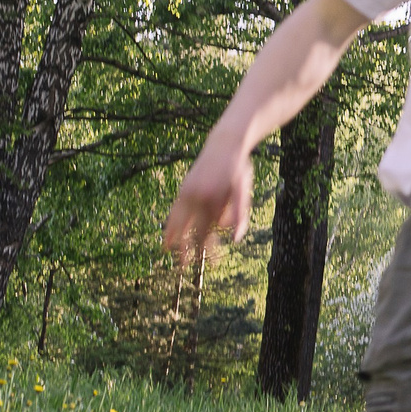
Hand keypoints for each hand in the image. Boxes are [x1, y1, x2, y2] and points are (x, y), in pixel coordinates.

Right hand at [163, 138, 253, 264]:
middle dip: (188, 250)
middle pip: (191, 231)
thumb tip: (235, 239)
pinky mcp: (183, 189)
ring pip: (176, 222)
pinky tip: (166, 234)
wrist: (225, 144)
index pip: (207, 234)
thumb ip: (239, 214)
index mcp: (212, 201)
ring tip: (168, 254)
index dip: (209, 251)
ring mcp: (187, 194)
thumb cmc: (238, 168)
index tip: (212, 264)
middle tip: (184, 268)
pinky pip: (173, 211)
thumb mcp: (244, 189)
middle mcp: (195, 198)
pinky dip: (169, 224)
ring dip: (173, 239)